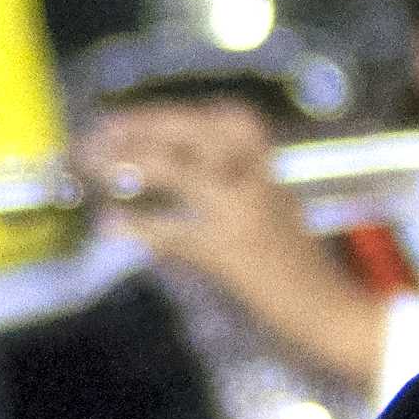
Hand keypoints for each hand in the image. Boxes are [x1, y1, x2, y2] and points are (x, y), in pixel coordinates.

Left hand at [80, 97, 386, 390]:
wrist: (323, 306)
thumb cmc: (293, 257)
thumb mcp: (272, 204)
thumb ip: (232, 180)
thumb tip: (163, 163)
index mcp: (269, 168)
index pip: (228, 118)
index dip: (171, 112)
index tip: (127, 115)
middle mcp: (259, 182)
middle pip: (199, 132)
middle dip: (146, 125)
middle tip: (100, 130)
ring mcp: (244, 215)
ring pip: (184, 173)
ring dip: (136, 163)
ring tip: (95, 163)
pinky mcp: (229, 255)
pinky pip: (175, 233)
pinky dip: (139, 226)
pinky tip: (108, 223)